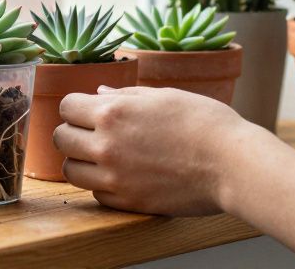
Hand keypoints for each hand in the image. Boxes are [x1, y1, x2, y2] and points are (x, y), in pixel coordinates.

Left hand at [54, 85, 249, 215]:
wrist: (232, 163)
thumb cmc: (205, 123)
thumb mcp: (164, 95)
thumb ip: (126, 95)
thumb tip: (100, 92)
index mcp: (113, 112)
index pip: (66, 107)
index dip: (75, 106)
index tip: (87, 109)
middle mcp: (106, 145)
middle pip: (61, 139)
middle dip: (73, 132)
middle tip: (91, 132)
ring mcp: (115, 177)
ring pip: (70, 170)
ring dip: (81, 161)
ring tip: (102, 156)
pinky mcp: (128, 202)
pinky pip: (95, 194)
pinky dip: (101, 185)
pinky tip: (120, 175)